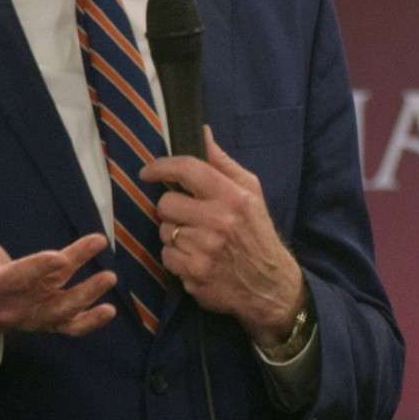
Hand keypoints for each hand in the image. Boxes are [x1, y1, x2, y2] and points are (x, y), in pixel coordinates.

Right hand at [0, 208, 116, 355]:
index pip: (18, 278)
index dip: (39, 268)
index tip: (61, 257)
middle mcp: (14, 308)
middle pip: (47, 291)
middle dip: (73, 272)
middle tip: (96, 250)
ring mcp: (33, 318)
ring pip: (63, 310)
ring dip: (88, 295)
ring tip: (110, 277)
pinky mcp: (47, 323)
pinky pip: (69, 327)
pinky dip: (90, 323)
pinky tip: (109, 310)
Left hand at [143, 128, 304, 344]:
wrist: (270, 286)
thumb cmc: (257, 234)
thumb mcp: (251, 194)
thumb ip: (224, 164)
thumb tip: (203, 133)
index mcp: (233, 197)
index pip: (188, 170)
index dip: (162, 167)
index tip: (148, 172)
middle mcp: (219, 221)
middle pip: (166, 203)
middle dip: (173, 210)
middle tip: (190, 217)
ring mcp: (205, 249)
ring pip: (164, 231)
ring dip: (175, 235)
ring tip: (197, 241)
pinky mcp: (195, 273)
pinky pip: (166, 256)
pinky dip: (176, 258)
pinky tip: (196, 259)